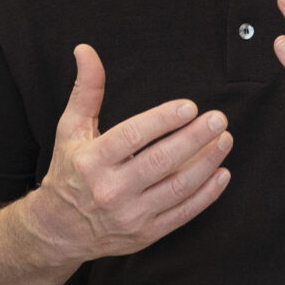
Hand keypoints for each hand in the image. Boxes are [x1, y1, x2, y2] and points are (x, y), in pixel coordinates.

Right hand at [22, 45, 231, 265]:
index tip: (189, 107)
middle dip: (194, 139)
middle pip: (160, 162)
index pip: (132, 137)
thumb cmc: (69, 171)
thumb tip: (86, 50)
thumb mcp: (70, 129)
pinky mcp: (146, 234)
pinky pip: (182, 214)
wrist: (60, 230)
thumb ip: (86, 90)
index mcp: (91, 161)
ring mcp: (130, 215)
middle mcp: (110, 190)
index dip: (163, 121)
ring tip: (225, 140)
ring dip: (207, 163)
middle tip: (218, 119)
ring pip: (177, 188)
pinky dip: (206, 195)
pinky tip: (222, 173)